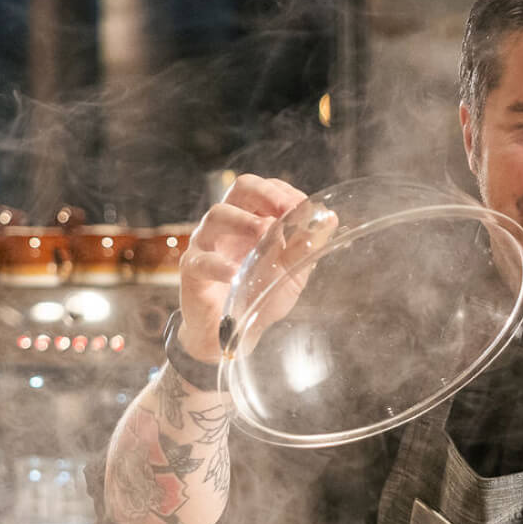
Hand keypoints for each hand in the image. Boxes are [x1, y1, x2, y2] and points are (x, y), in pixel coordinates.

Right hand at [179, 174, 325, 360]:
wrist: (228, 335)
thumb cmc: (256, 293)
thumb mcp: (290, 271)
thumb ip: (306, 246)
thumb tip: (330, 218)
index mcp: (251, 218)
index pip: (266, 189)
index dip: (284, 192)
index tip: (303, 207)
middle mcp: (228, 224)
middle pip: (240, 189)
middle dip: (266, 194)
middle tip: (286, 211)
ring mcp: (206, 243)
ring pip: (217, 216)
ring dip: (244, 221)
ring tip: (264, 235)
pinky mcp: (193, 270)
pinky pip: (202, 261)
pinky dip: (219, 266)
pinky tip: (236, 274)